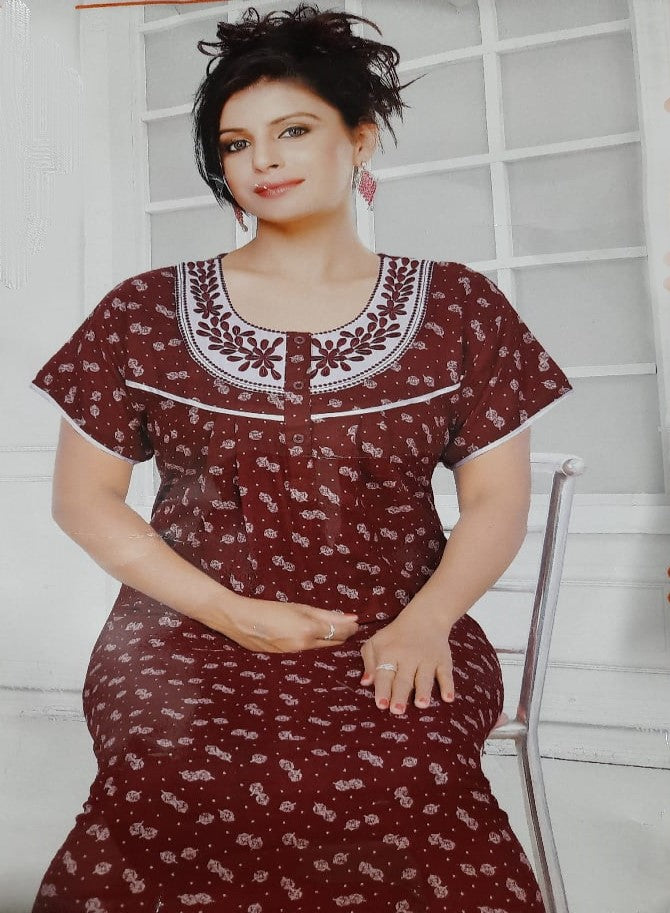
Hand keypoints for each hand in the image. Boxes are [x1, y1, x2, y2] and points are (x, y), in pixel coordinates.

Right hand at [228, 597, 359, 652]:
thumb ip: (325, 614)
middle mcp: (303, 646)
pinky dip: (313, 644)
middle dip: (342, 635)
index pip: (340, 633)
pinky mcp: (286, 658)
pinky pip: (307, 652)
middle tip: (346, 625)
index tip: (355, 623)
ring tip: (329, 629)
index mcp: (308, 630)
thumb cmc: (268, 608)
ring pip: (320, 648)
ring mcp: (294, 655)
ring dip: (327, 639)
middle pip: (333, 643)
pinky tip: (308, 636)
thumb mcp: (298, 607)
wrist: (239, 620)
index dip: (351, 628)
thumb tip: (350, 617)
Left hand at [359, 603, 454, 713]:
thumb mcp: (376, 643)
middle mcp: (408, 657)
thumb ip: (369, 663)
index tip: (381, 705)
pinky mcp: (443, 661)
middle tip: (397, 710)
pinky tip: (448, 698)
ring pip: (424, 678)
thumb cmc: (395, 636)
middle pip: (404, 679)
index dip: (383, 690)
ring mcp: (427, 660)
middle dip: (400, 695)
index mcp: (389, 653)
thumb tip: (365, 683)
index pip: (385, 674)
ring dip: (423, 691)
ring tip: (421, 705)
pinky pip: (446, 675)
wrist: (425, 618)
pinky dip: (448, 686)